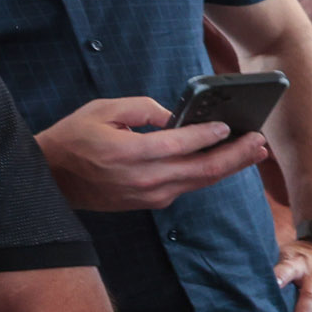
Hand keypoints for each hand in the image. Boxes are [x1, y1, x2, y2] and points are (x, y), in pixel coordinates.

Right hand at [35, 96, 267, 212]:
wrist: (52, 179)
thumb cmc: (75, 138)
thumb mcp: (103, 110)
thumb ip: (143, 109)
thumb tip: (176, 116)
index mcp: (131, 153)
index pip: (182, 144)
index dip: (210, 135)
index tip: (231, 126)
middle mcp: (146, 179)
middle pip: (203, 170)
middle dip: (236, 155)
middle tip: (260, 142)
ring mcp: (151, 195)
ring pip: (200, 181)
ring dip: (230, 166)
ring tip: (254, 152)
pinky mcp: (152, 202)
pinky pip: (187, 186)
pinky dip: (209, 173)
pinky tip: (225, 160)